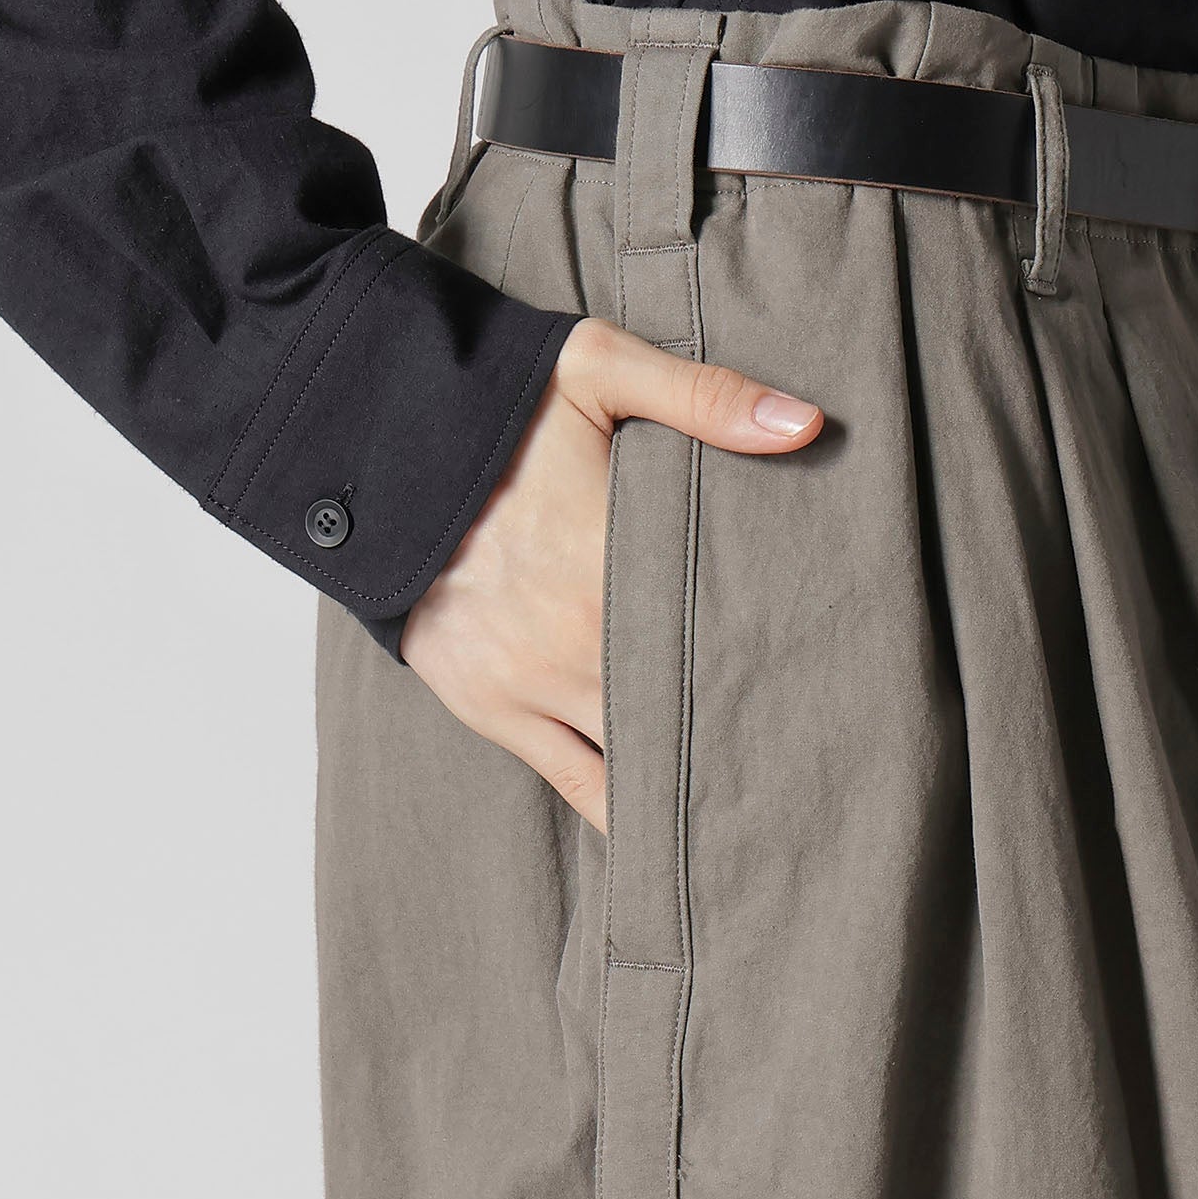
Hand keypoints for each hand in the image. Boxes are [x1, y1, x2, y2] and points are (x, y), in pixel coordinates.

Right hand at [398, 316, 823, 833]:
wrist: (361, 439)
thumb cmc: (490, 401)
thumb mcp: (597, 368)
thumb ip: (705, 395)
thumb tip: (808, 424)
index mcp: (618, 563)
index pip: (725, 639)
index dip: (782, 671)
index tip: (836, 693)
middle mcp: (579, 640)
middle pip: (687, 714)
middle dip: (746, 736)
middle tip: (818, 767)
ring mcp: (531, 683)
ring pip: (635, 765)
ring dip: (687, 779)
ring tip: (757, 810)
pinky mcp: (487, 705)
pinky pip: (570, 782)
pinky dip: (621, 807)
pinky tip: (668, 830)